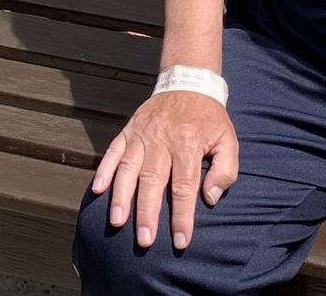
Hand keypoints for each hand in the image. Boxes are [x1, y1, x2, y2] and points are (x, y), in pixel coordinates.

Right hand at [90, 89, 238, 250]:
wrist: (188, 83)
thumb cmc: (209, 119)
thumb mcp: (228, 140)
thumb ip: (225, 171)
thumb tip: (209, 198)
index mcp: (188, 144)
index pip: (184, 186)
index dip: (183, 216)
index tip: (181, 241)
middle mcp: (162, 140)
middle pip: (153, 181)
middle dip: (147, 213)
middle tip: (144, 240)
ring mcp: (142, 134)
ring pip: (128, 168)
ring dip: (121, 196)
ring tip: (117, 221)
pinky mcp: (129, 130)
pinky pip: (113, 151)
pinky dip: (104, 170)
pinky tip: (97, 189)